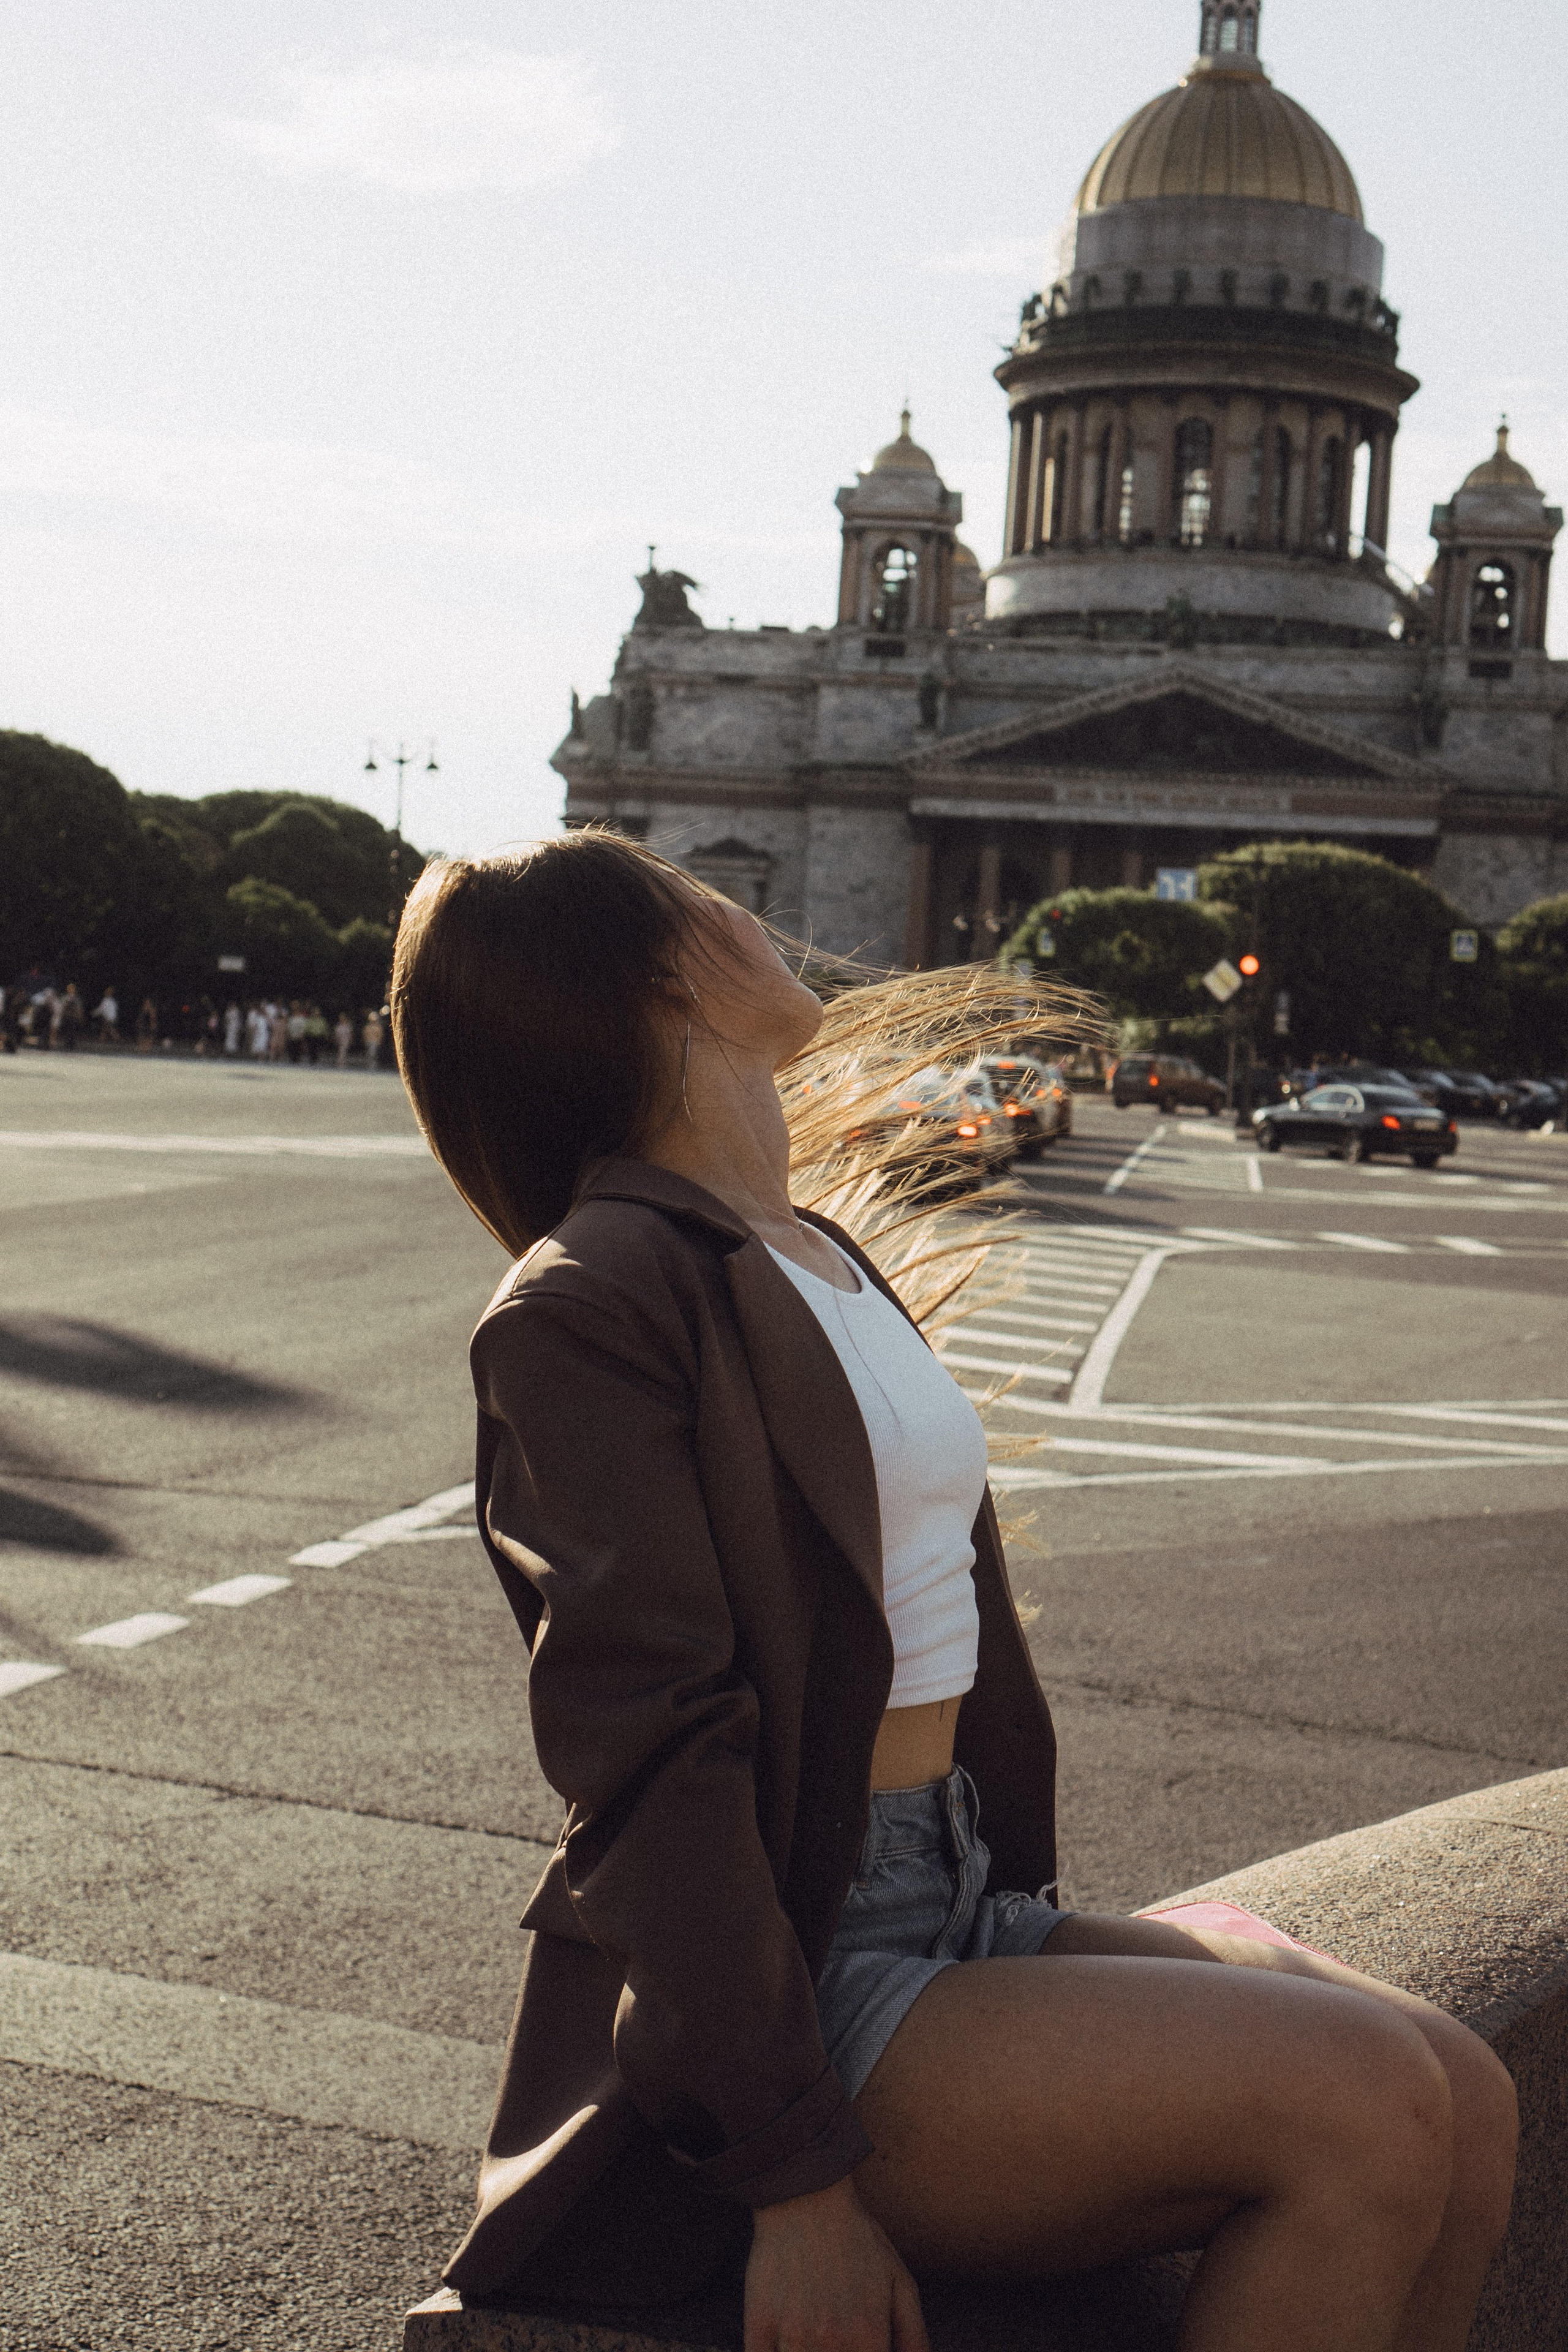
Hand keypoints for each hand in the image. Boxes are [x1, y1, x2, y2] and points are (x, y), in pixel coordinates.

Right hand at [744, 2176, 930, 2351]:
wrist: (806, 2197)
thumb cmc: (858, 2240)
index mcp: (869, 2338)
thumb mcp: (900, 2283)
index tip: (858, 2346)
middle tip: (835, 2334)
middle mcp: (833, 2344)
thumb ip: (915, 2338)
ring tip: (817, 2332)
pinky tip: (789, 2339)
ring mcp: (793, 2337)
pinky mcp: (759, 2327)